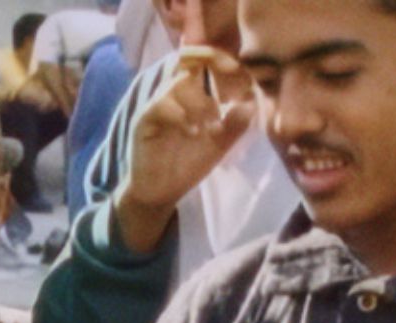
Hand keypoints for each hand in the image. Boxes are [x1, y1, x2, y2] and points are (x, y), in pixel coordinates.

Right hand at [111, 21, 253, 253]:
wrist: (161, 193)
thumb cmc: (187, 164)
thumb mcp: (220, 143)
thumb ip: (236, 123)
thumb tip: (252, 101)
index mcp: (190, 94)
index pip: (203, 60)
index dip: (222, 57)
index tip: (242, 70)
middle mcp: (171, 93)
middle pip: (188, 58)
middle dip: (213, 59)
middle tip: (234, 72)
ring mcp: (156, 105)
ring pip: (179, 83)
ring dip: (202, 102)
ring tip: (212, 126)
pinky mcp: (143, 121)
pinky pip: (161, 105)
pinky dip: (183, 116)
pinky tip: (194, 133)